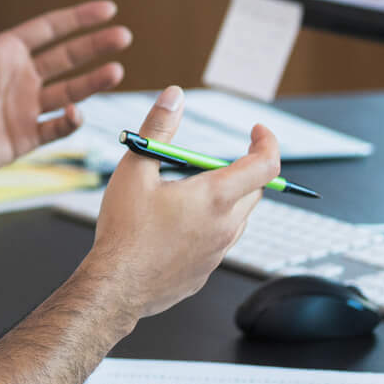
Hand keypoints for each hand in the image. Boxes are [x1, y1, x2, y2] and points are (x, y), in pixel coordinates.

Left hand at [0, 0, 128, 191]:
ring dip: (93, 82)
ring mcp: (24, 109)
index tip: (108, 9)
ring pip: (70, 92)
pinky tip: (76, 111)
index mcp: (4, 52)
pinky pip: (56, 128)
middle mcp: (19, 78)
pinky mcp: (24, 138)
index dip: (78, 19)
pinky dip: (71, 121)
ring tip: (116, 71)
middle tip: (124, 36)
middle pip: (68, 58)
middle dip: (96, 46)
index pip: (50, 30)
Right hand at [82, 87, 279, 319]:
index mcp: (214, 197)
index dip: (267, 142)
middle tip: (215, 161)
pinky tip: (179, 225)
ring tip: (193, 191)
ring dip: (229, 199)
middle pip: (256, 190)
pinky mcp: (206, 271)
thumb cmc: (124, 230)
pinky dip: (212, 225)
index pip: (265, 165)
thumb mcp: (136, 169)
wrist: (116, 287)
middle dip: (245, 169)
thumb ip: (157, 129)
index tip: (255, 132)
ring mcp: (218, 252)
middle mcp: (225, 225)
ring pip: (240, 217)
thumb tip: (173, 96)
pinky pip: (221, 242)